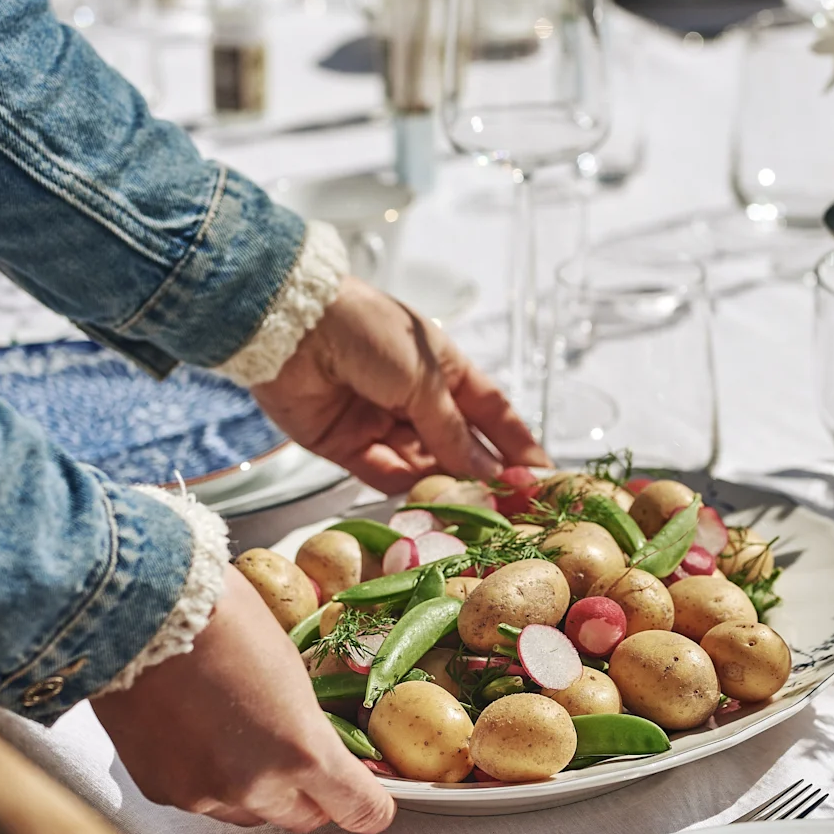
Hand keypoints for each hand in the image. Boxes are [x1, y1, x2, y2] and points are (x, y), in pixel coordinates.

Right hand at [94, 566, 395, 833]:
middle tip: (303, 757)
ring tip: (240, 732)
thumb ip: (305, 720)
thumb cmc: (219, 615)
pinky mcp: (160, 790)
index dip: (370, 808)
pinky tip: (199, 732)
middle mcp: (254, 785)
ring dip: (256, 787)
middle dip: (311, 794)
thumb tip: (315, 741)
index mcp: (301, 750)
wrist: (138, 607)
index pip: (357, 809)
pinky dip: (207, 776)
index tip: (372, 802)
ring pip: (249, 812)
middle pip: (303, 819)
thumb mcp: (289, 664)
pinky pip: (202, 799)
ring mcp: (203, 794)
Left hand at [250, 275, 547, 494]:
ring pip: (423, 466)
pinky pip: (383, 474)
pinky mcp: (346, 445)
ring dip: (444, 485)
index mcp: (443, 369)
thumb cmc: (367, 332)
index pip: (492, 412)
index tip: (542, 477)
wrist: (291, 328)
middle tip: (508, 505)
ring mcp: (382, 423)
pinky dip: (402, 487)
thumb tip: (486, 470)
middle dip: (483, 474)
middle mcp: (415, 398)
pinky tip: (421, 498)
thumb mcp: (423, 377)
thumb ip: (452, 429)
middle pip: (459, 445)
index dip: (517, 444)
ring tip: (467, 506)